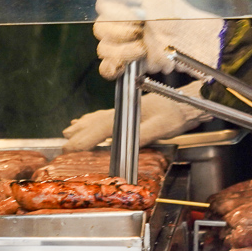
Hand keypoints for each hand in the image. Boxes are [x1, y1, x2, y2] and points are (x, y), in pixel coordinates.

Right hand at [62, 83, 209, 150]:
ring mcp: (125, 110)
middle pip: (94, 122)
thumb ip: (145, 134)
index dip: (83, 140)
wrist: (188, 101)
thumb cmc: (177, 113)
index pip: (100, 128)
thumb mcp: (163, 126)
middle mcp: (123, 111)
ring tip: (68, 132)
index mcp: (128, 114)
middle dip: (77, 135)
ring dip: (82, 126)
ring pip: (97, 118)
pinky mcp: (129, 111)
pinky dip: (91, 120)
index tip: (70, 149)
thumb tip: (127, 143)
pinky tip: (86, 121)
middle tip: (63, 147)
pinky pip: (104, 116)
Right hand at [93, 0, 223, 78]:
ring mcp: (121, 45)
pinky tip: (124, 63)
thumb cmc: (172, 12)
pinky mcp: (126, 64)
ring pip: (103, 48)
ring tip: (142, 47)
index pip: (101, 6)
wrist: (187, 41)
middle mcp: (118, 23)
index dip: (116, 12)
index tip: (137, 13)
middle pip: (99, 29)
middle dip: (121, 31)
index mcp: (121, 4)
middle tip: (141, 29)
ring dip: (124, 49)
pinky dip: (112, 67)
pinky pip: (105, 69)